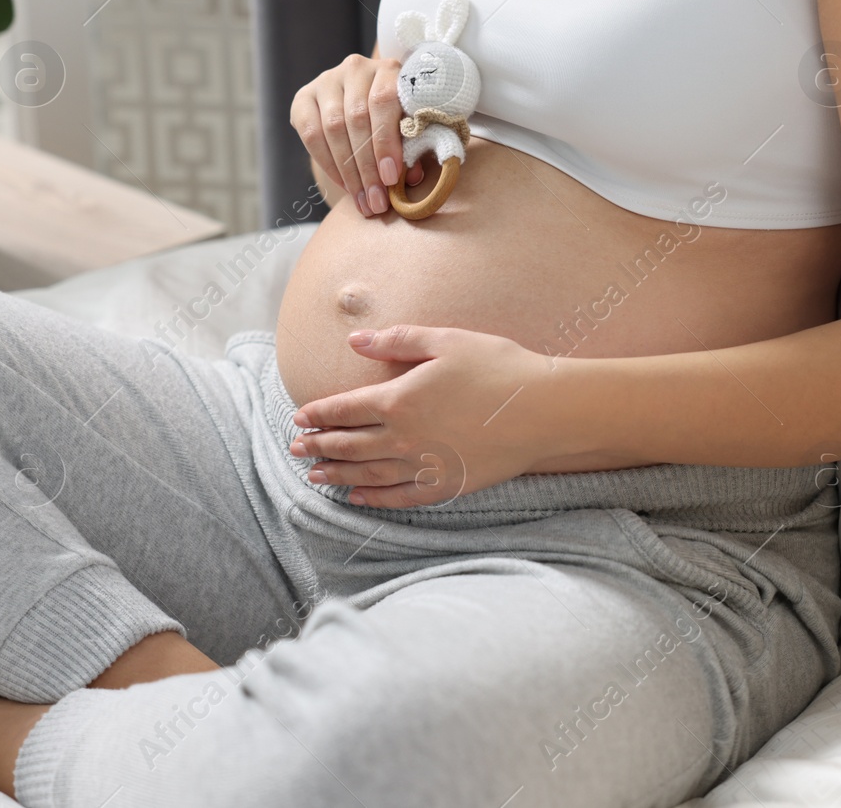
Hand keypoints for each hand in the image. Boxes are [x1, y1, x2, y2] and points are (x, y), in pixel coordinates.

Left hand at [288, 326, 561, 507]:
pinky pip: (399, 497)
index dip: (318, 415)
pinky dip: (374, 499)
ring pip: (367, 474)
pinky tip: (358, 499)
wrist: (543, 409)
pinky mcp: (445, 484)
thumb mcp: (446, 341)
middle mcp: (403, 437)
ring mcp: (423, 465)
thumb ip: (397, 340)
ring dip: (337, 475)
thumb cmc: (498, 367)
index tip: (300, 419)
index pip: (344, 409)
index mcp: (398, 399)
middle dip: (319, 447)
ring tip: (316, 476)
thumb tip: (355, 340)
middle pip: (348, 445)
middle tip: (297, 451)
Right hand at [289, 53, 423, 217]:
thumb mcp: (412, 128)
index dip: (386, 141)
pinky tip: (344, 186)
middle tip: (376, 200)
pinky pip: (311, 134)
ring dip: (348, 172)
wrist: (368, 109)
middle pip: (356, 118)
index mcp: (390, 69)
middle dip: (367, 167)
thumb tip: (410, 176)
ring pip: (333, 128)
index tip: (391, 177)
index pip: (384, 101)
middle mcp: (356, 68)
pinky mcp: (304, 97)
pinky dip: (328, 164)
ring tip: (363, 201)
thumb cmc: (399, 122)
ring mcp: (327, 80)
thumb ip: (413, 147)